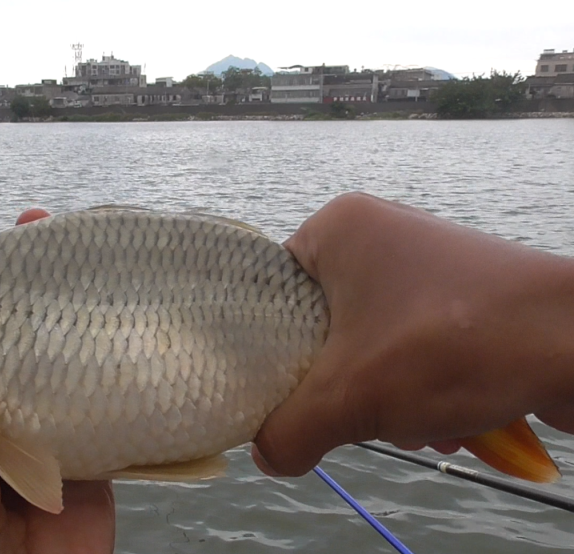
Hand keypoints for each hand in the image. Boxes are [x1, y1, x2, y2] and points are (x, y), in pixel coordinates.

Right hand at [252, 192, 573, 475]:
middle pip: (319, 332)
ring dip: (383, 401)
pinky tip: (444, 423)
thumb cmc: (456, 344)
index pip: (269, 295)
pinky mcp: (458, 301)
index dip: (269, 354)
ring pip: (367, 351)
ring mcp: (423, 268)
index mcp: (338, 229)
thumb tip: (266, 456)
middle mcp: (378, 237)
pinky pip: (410, 352)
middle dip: (338, 389)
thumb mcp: (350, 397)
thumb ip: (289, 431)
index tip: (279, 396)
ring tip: (415, 422)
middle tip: (353, 413)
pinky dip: (419, 394)